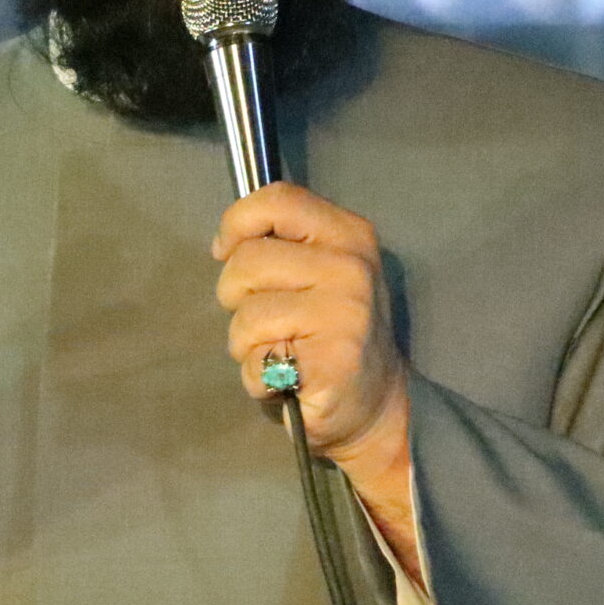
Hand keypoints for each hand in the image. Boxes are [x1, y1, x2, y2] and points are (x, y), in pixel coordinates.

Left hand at [213, 181, 409, 473]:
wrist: (377, 404)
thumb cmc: (331, 331)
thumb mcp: (319, 269)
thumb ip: (282, 244)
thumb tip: (226, 243)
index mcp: (348, 234)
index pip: (278, 200)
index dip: (237, 223)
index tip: (227, 251)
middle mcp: (350, 269)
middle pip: (246, 261)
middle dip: (236, 295)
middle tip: (267, 321)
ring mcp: (344, 316)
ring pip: (245, 318)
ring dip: (246, 344)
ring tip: (281, 352)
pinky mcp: (331, 365)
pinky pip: (256, 363)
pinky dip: (258, 379)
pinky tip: (288, 380)